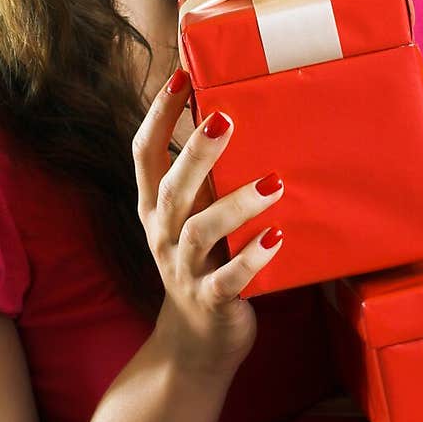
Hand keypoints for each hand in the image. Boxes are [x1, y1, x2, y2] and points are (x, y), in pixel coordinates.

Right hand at [132, 68, 284, 377]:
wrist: (195, 345)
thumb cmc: (204, 262)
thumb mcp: (194, 217)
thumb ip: (205, 178)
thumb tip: (232, 115)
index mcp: (155, 208)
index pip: (144, 153)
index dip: (158, 115)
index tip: (180, 76)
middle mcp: (163, 234)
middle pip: (172, 188)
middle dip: (196, 152)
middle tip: (224, 117)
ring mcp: (184, 269)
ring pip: (202, 231)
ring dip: (236, 204)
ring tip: (273, 182)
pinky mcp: (212, 301)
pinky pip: (229, 279)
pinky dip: (252, 259)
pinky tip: (277, 239)